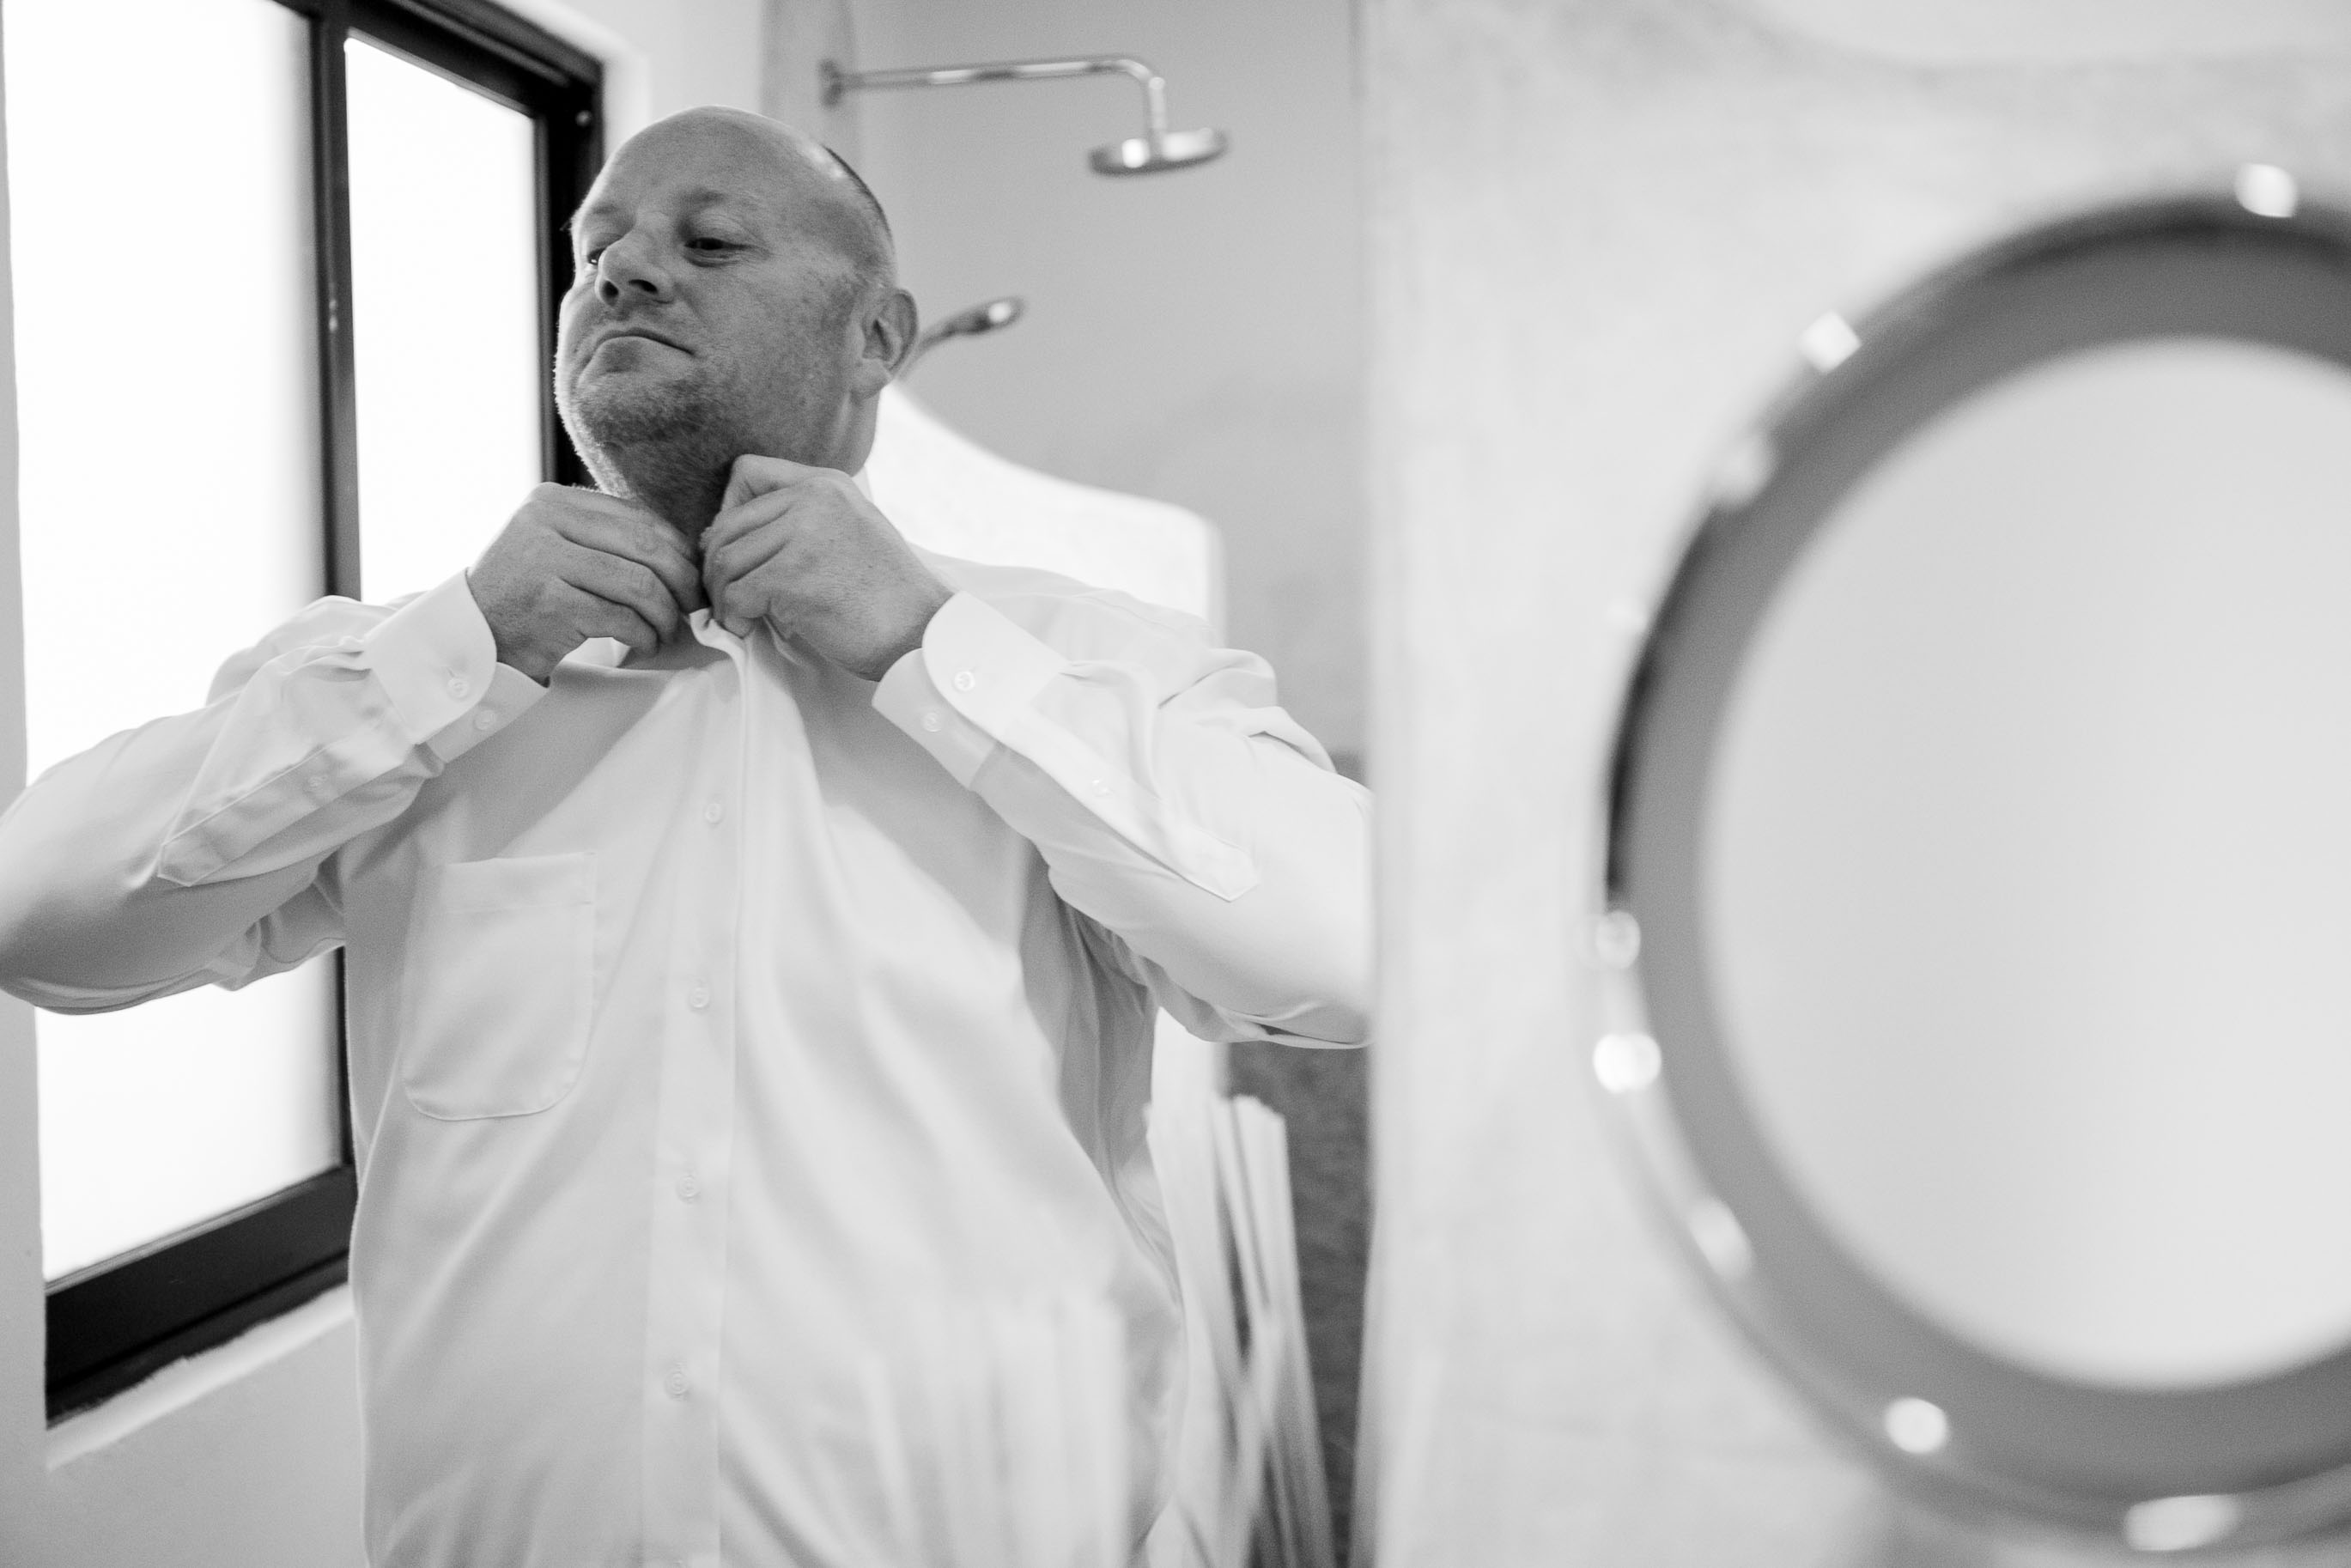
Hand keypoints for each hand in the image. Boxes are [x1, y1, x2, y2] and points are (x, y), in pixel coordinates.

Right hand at [466, 485, 704, 682]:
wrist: (472, 635)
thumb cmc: (527, 593)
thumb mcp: (556, 544)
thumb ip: (604, 536)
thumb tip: (685, 550)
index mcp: (553, 500)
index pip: (637, 516)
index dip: (677, 547)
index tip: (693, 574)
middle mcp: (545, 522)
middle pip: (646, 547)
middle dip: (682, 580)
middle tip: (693, 605)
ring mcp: (544, 562)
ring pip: (639, 584)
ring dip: (664, 614)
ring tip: (665, 629)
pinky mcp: (550, 605)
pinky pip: (622, 618)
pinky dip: (644, 635)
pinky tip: (644, 643)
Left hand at [700, 456, 950, 680]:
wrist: (923, 633)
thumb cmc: (889, 596)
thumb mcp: (854, 530)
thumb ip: (807, 518)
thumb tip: (731, 532)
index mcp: (827, 483)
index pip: (748, 472)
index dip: (729, 511)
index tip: (739, 548)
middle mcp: (814, 499)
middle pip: (728, 523)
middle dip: (717, 564)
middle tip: (727, 596)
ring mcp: (804, 535)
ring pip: (726, 560)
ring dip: (723, 596)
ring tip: (738, 618)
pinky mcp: (793, 576)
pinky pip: (737, 594)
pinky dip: (734, 618)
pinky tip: (747, 630)